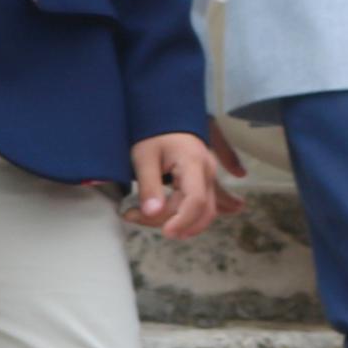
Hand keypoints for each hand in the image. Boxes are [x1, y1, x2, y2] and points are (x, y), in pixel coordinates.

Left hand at [119, 131, 242, 238]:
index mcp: (194, 163)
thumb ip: (149, 186)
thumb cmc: (153, 134)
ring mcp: (209, 177)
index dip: (183, 220)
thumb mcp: (144, 156)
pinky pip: (206, 203)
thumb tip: (153, 213)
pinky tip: (197, 222)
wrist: (165, 115)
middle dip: (173, 223)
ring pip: (203, 211)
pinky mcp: (205, 181)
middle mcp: (207, 172)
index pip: (196, 200)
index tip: (165, 232)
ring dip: (177, 221)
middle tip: (137, 217)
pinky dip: (192, 216)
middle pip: (201, 211)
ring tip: (141, 215)